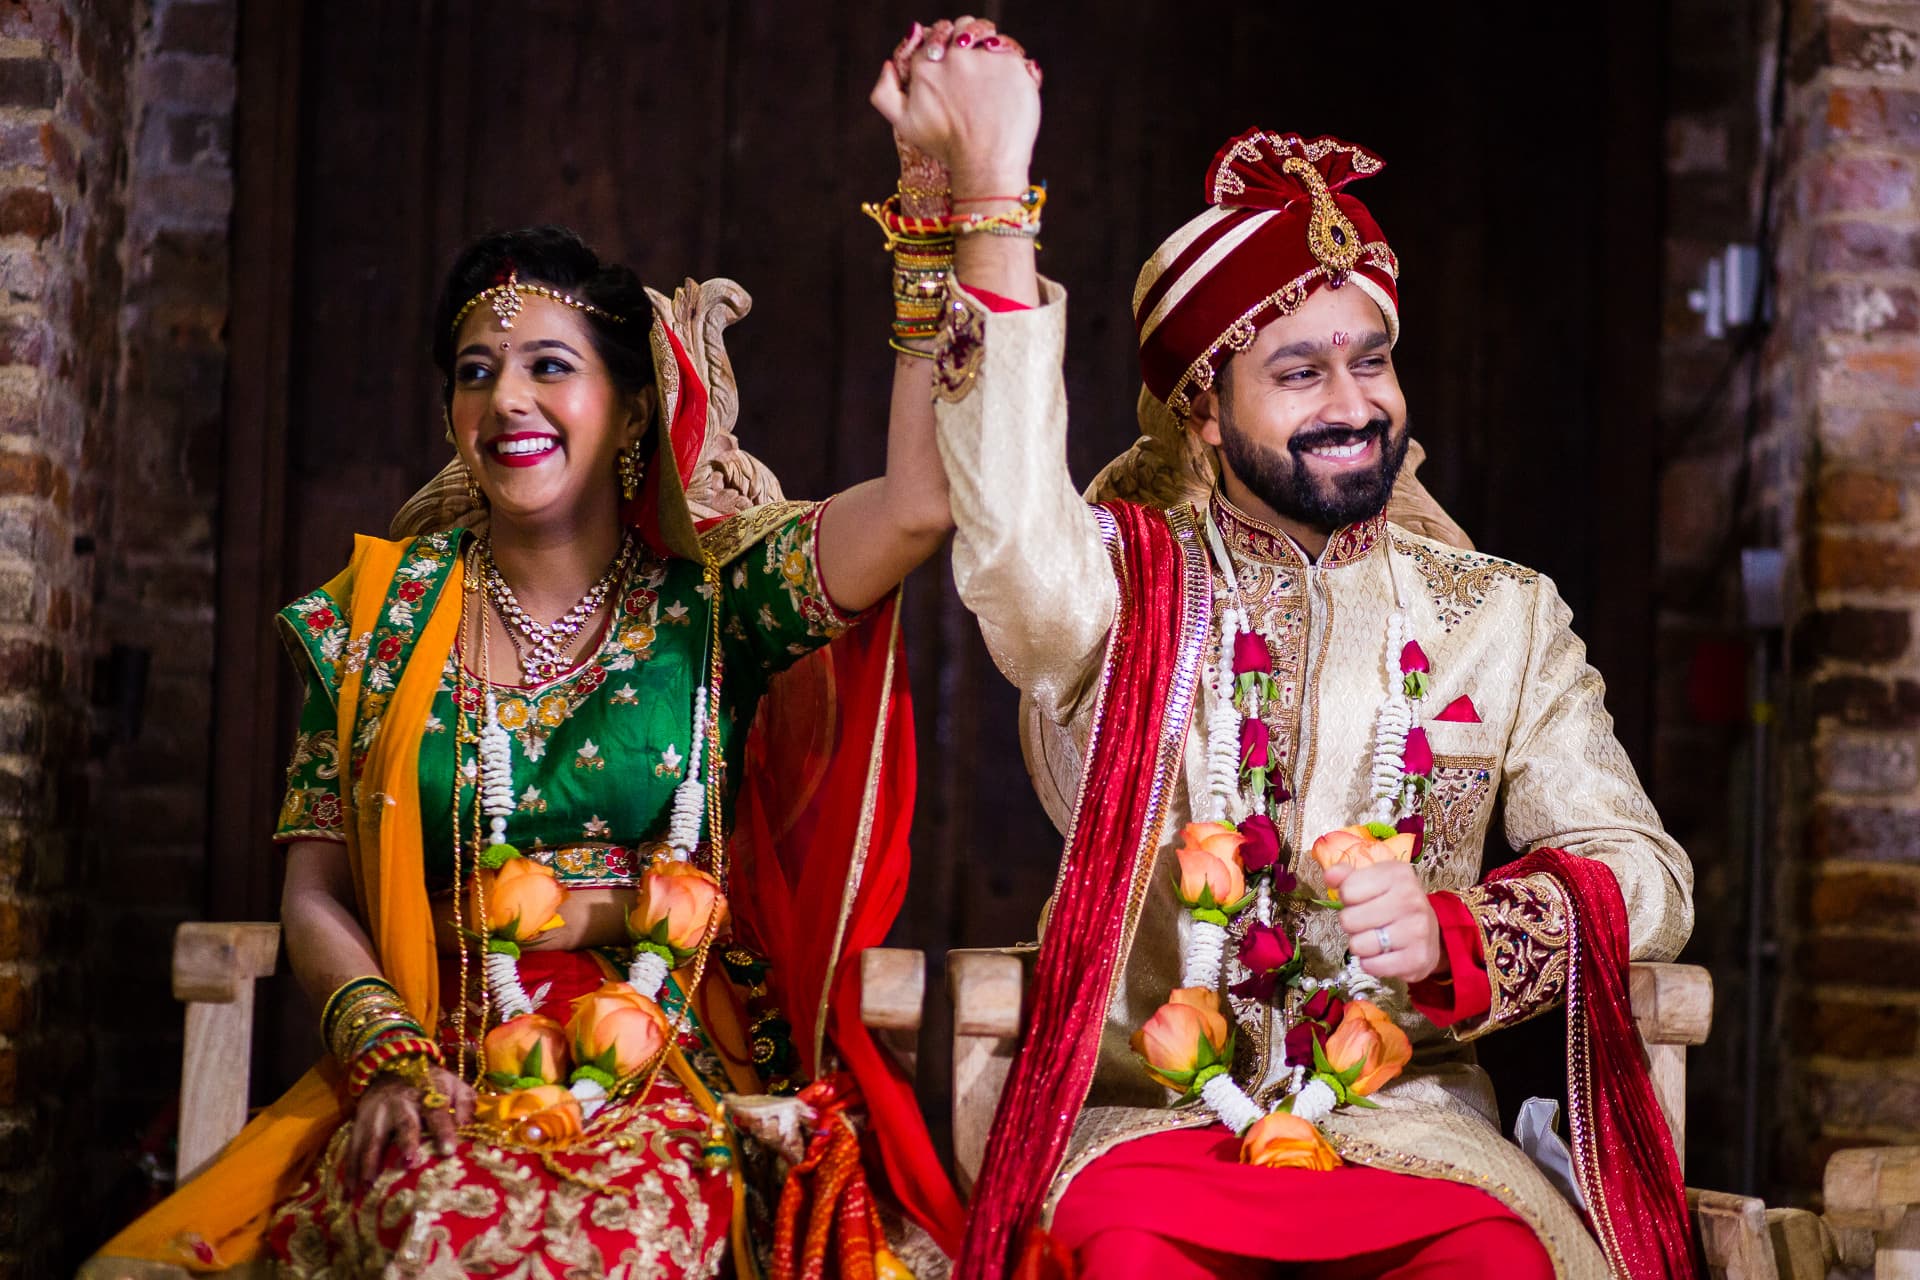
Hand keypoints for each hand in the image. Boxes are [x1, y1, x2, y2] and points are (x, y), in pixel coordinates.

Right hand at [343, 1063, 476, 1187]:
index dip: (443, 1130)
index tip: (449, 1151)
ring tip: (369, 1186)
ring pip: (372, 1138)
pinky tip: (350, 1193)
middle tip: (408, 1164)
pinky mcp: (358, 1124)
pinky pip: (353, 1148)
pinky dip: (349, 1171)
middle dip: (405, 1143)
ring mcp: (376, 1114)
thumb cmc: (430, 1084)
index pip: (437, 1111)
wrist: (391, 1067)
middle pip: (403, 1123)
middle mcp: (400, 1103)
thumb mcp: (453, 1085)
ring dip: (370, 1162)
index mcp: (428, 1093)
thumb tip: (468, 1126)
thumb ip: (465, 1103)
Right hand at [869, 16, 1040, 198]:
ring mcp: (983, 56)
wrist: (987, 163)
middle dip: (964, 39)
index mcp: (925, 66)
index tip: (950, 61)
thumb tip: (888, 64)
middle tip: (971, 65)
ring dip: (985, 42)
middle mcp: (952, 56)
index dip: (942, 45)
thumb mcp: (903, 125)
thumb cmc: (947, 147)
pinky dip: (1008, 61)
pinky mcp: (1010, 62)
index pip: (934, 35)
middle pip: (959, 27)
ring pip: (984, 32)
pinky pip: (1009, 48)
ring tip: (989, 67)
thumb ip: (885, 92)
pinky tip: (1005, 82)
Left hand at [1325, 861, 1441, 982]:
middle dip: (1351, 924)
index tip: (1360, 901)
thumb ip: (1348, 876)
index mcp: (1398, 875)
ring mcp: (1417, 930)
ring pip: (1358, 945)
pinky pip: (1372, 966)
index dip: (1347, 899)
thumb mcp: (1375, 881)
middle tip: (1367, 922)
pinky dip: (1370, 964)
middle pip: (1349, 920)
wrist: (1430, 932)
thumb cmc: (1394, 904)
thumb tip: (1330, 875)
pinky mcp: (1417, 958)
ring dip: (1360, 945)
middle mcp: (1411, 900)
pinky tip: (1382, 954)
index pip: (1348, 890)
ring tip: (1375, 938)